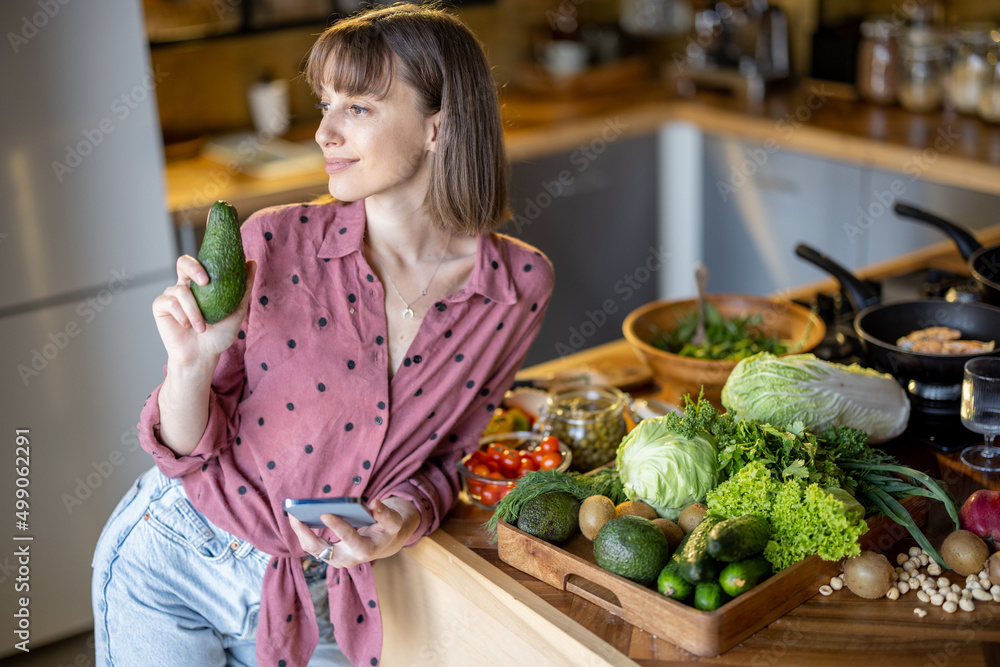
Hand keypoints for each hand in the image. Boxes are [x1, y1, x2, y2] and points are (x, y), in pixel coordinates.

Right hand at [152, 256, 256, 368]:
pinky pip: (169, 302)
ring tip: (202, 328)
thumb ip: (244, 287)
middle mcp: (185, 287)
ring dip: (194, 311)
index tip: (212, 275)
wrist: (203, 356)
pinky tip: (187, 327)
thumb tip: (252, 262)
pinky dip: (181, 315)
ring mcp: (171, 296)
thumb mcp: (237, 310)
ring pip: (180, 290)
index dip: (203, 261)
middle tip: (205, 282)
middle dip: (193, 268)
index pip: (199, 262)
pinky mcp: (160, 307)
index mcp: (200, 285)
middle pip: (182, 262)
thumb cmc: (219, 335)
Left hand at [289, 497, 420, 568]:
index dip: (338, 527)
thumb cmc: (387, 530)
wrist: (383, 543)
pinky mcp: (329, 555)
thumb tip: (374, 504)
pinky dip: (303, 533)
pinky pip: (312, 546)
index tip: (325, 514)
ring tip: (292, 514)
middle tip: (295, 516)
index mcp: (365, 550)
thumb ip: (385, 514)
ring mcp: (336, 559)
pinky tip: (297, 518)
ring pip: (313, 549)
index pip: (350, 539)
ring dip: (301, 533)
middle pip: (322, 549)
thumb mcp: (393, 521)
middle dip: (306, 534)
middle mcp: (348, 559)